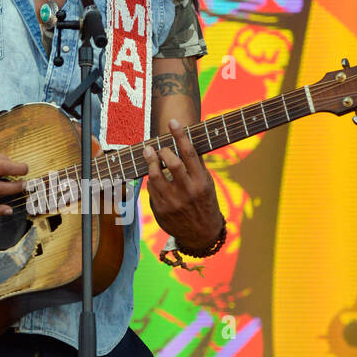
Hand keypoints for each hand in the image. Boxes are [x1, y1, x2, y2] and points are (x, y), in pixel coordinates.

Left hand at [143, 119, 223, 251]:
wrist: (201, 234)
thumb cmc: (204, 203)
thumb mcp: (207, 184)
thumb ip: (197, 165)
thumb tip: (186, 140)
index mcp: (201, 182)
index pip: (190, 154)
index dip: (180, 135)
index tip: (173, 122)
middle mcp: (188, 192)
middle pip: (172, 163)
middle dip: (163, 150)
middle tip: (159, 147)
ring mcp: (173, 202)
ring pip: (156, 175)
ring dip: (150, 161)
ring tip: (149, 152)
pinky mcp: (161, 210)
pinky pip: (151, 188)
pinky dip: (151, 178)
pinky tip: (153, 175)